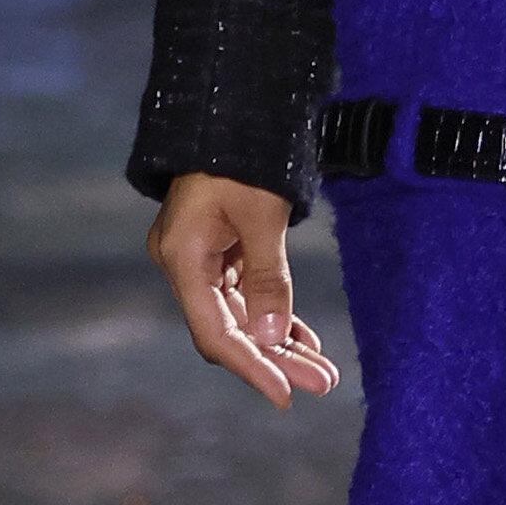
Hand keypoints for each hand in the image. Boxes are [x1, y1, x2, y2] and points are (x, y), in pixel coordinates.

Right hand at [149, 172, 339, 403]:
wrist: (232, 110)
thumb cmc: (244, 156)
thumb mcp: (263, 216)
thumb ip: (267, 278)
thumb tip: (271, 338)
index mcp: (183, 257)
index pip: (216, 333)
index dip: (252, 368)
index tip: (287, 394)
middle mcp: (184, 264)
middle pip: (230, 330)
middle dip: (277, 358)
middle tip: (323, 383)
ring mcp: (199, 258)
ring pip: (241, 316)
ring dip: (279, 342)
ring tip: (322, 369)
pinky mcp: (217, 251)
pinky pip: (245, 294)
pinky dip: (273, 314)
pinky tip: (303, 339)